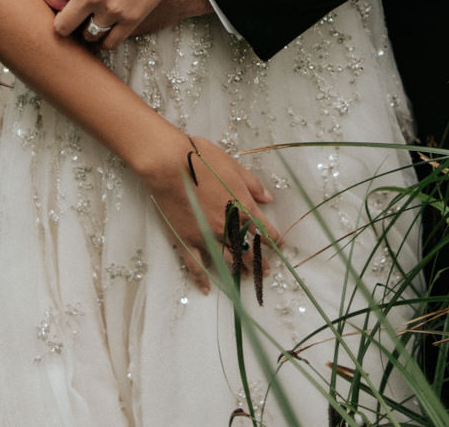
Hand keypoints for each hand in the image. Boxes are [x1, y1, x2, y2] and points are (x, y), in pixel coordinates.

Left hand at [48, 0, 198, 47]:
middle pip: (60, 24)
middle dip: (63, 18)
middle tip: (71, 13)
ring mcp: (111, 9)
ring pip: (85, 35)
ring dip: (86, 28)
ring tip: (91, 20)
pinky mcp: (131, 19)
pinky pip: (110, 42)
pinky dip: (106, 38)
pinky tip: (108, 29)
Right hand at [139, 131, 278, 295]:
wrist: (169, 164)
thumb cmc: (201, 159)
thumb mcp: (233, 166)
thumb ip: (253, 185)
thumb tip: (269, 198)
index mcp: (242, 207)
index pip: (264, 230)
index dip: (274, 240)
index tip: (279, 247)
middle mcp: (227, 226)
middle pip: (248, 250)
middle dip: (259, 262)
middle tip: (266, 272)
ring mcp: (206, 235)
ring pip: (227, 260)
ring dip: (239, 271)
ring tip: (246, 279)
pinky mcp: (186, 240)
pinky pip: (196, 265)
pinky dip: (202, 279)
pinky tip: (207, 288)